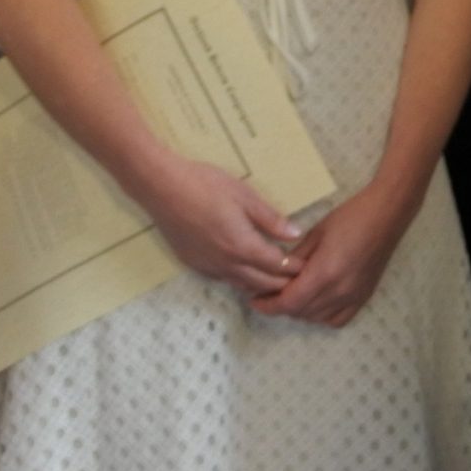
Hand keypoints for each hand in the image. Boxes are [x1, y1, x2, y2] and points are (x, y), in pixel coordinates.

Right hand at [134, 152, 304, 296]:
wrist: (161, 187)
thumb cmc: (205, 185)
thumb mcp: (245, 196)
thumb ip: (271, 219)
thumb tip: (296, 234)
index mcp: (242, 246)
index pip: (277, 266)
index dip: (295, 269)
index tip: (309, 268)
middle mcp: (226, 264)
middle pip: (262, 283)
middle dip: (283, 283)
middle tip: (299, 279)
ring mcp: (207, 266)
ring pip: (241, 285)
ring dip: (261, 285)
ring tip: (277, 279)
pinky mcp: (193, 264)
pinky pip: (223, 279)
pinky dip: (240, 279)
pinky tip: (247, 271)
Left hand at [249, 184, 415, 327]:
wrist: (386, 215)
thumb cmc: (349, 218)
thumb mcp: (315, 234)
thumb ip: (294, 258)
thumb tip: (276, 274)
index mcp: (324, 273)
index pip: (289, 302)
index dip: (268, 305)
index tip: (255, 300)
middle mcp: (339, 291)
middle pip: (300, 312)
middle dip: (281, 306)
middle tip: (268, 294)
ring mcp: (353, 296)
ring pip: (317, 318)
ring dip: (300, 311)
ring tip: (291, 295)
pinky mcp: (364, 296)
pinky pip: (337, 319)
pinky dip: (322, 316)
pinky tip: (317, 303)